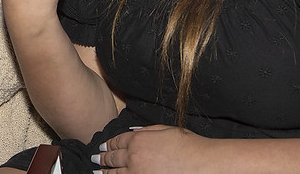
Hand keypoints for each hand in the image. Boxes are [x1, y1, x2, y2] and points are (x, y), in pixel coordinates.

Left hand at [94, 125, 209, 171]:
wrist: (203, 165)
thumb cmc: (189, 146)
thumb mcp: (165, 130)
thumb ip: (146, 131)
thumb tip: (133, 133)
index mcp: (139, 140)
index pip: (117, 142)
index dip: (109, 144)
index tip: (103, 146)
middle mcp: (134, 157)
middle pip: (113, 158)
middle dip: (103, 158)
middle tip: (95, 158)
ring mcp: (138, 173)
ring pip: (116, 173)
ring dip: (105, 171)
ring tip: (98, 171)